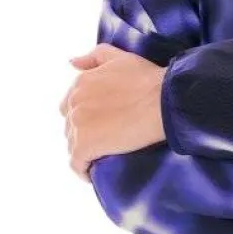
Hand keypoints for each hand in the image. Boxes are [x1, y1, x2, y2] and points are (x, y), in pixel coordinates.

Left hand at [60, 44, 166, 177]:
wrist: (163, 101)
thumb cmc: (148, 79)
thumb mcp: (119, 57)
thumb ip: (94, 57)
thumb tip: (72, 62)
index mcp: (80, 83)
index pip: (70, 106)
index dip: (84, 118)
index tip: (99, 126)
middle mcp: (74, 102)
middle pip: (70, 126)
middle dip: (83, 135)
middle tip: (104, 143)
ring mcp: (78, 125)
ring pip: (72, 146)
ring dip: (84, 153)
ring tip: (102, 160)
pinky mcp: (85, 146)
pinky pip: (76, 164)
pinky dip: (83, 171)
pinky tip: (92, 176)